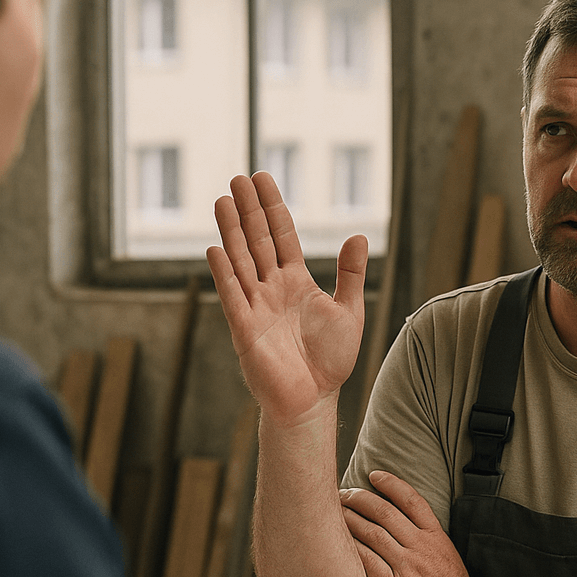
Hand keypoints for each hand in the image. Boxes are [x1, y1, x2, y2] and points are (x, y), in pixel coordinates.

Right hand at [206, 171, 367, 424]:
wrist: (313, 400)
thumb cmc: (329, 361)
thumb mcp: (349, 311)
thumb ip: (351, 275)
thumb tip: (358, 235)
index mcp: (296, 282)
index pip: (282, 236)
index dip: (273, 207)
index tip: (263, 178)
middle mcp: (272, 289)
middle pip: (257, 240)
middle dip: (249, 209)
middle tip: (238, 177)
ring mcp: (256, 306)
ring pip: (241, 260)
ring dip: (232, 230)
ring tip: (223, 199)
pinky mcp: (245, 328)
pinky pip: (233, 296)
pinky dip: (225, 272)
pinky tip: (217, 247)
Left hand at [342, 471, 482, 576]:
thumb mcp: (449, 561)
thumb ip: (428, 547)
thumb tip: (406, 535)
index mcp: (437, 539)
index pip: (413, 501)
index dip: (392, 484)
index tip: (374, 475)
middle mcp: (422, 548)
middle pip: (386, 512)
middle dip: (360, 498)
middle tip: (344, 494)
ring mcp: (407, 567)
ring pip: (372, 533)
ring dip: (349, 519)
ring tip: (334, 514)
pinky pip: (366, 561)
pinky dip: (349, 548)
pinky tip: (336, 544)